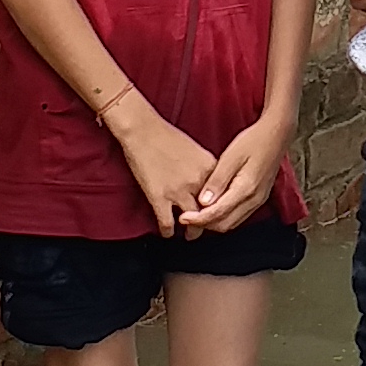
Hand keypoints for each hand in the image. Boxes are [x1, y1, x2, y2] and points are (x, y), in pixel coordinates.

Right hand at [103, 90, 216, 235]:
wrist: (142, 129)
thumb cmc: (166, 135)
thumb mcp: (196, 149)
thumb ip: (205, 168)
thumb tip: (209, 182)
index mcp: (210, 167)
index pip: (223, 195)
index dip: (221, 206)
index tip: (218, 211)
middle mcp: (198, 181)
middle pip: (211, 211)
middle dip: (210, 222)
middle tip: (207, 227)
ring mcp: (179, 191)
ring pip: (193, 222)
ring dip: (193, 232)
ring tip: (191, 235)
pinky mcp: (159, 197)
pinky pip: (167, 223)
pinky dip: (168, 232)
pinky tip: (168, 233)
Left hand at [179, 107, 290, 232]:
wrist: (277, 134)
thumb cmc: (254, 141)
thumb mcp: (231, 157)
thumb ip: (217, 181)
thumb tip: (203, 202)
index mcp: (246, 189)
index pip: (218, 214)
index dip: (198, 219)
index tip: (183, 218)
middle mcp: (254, 200)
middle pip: (225, 224)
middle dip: (204, 224)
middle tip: (186, 217)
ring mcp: (258, 201)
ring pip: (232, 223)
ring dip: (213, 222)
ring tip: (196, 215)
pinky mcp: (259, 198)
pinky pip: (239, 216)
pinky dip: (224, 217)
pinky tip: (213, 209)